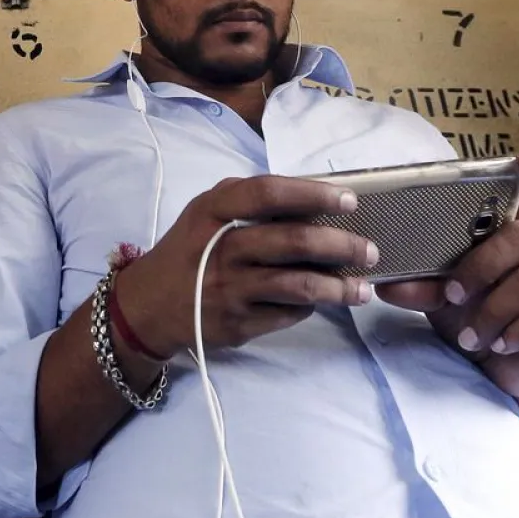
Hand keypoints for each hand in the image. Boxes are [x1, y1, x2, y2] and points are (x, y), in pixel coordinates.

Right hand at [116, 175, 374, 357]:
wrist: (148, 305)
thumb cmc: (188, 251)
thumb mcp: (205, 213)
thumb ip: (247, 200)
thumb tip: (311, 196)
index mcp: (212, 213)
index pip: (268, 193)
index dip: (313, 194)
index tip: (349, 201)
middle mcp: (219, 249)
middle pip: (293, 242)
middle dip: (342, 246)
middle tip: (370, 251)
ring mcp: (228, 290)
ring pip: (298, 286)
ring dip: (339, 287)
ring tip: (362, 289)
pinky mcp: (236, 324)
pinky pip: (287, 314)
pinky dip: (309, 307)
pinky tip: (321, 302)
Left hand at [378, 149, 518, 399]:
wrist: (504, 374)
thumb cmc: (474, 322)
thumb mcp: (440, 302)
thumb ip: (420, 286)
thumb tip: (385, 283)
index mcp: (509, 240)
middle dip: (479, 268)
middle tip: (451, 296)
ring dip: (491, 312)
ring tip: (471, 337)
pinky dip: (517, 332)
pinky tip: (501, 344)